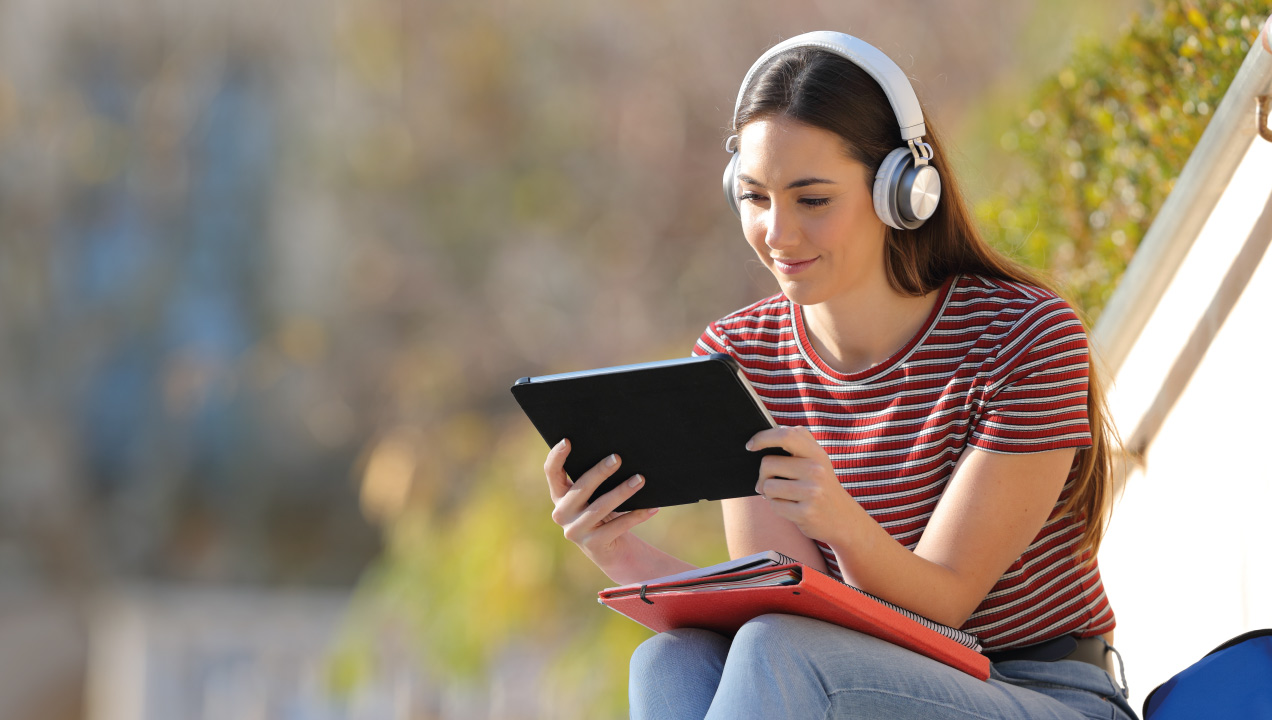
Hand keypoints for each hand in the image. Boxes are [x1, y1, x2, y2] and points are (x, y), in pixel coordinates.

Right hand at [544, 439, 658, 565]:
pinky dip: (637, 515)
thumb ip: (593, 479)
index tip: (567, 440)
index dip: (556, 456)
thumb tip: (616, 454)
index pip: (552, 473)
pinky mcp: (593, 545)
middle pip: (581, 488)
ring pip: (601, 507)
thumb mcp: (592, 496)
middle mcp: (561, 513)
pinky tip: (651, 507)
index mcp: (559, 496)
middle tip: (617, 458)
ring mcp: (576, 531)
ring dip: (622, 492)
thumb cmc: (602, 512)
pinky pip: (618, 526)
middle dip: (600, 472)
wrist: (610, 550)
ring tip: (640, 479)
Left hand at [747, 426, 854, 544]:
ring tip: (784, 496)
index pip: (785, 435)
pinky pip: (774, 505)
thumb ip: (796, 443)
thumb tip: (759, 439)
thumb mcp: (817, 461)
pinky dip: (777, 507)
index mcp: (816, 453)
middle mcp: (816, 470)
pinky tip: (791, 508)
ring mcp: (812, 491)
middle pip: (768, 464)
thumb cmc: (820, 487)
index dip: (763, 437)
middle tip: (771, 482)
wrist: (843, 520)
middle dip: (763, 475)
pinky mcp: (806, 512)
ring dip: (769, 494)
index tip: (750, 445)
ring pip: (768, 486)